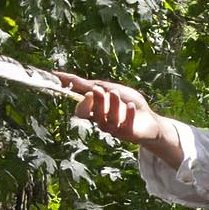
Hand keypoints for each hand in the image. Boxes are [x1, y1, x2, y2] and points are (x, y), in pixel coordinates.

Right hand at [53, 72, 181, 160]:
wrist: (149, 120)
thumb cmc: (127, 102)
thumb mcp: (107, 88)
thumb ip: (86, 85)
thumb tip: (58, 75)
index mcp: (95, 112)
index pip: (80, 110)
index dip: (79, 102)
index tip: (83, 90)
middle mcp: (102, 122)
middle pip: (93, 114)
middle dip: (95, 101)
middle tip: (99, 89)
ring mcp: (115, 129)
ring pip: (108, 119)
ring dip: (112, 105)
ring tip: (116, 93)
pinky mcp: (128, 134)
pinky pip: (125, 125)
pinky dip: (128, 114)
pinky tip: (131, 106)